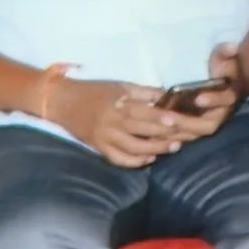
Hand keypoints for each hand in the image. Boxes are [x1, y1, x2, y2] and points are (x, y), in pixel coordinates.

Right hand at [46, 77, 195, 168]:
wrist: (63, 102)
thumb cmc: (95, 91)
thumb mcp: (120, 86)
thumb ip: (144, 93)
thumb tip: (168, 96)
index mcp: (118, 105)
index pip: (144, 113)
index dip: (161, 118)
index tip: (177, 121)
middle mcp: (112, 123)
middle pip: (142, 132)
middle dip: (165, 136)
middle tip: (185, 137)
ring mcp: (105, 138)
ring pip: (133, 148)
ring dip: (155, 150)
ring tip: (173, 148)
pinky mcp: (99, 149)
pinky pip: (118, 159)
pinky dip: (135, 162)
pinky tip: (149, 159)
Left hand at [157, 42, 248, 144]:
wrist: (228, 86)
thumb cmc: (224, 70)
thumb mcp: (226, 58)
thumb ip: (226, 53)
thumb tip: (231, 46)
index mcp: (230, 98)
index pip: (225, 100)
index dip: (214, 100)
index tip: (198, 98)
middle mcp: (220, 116)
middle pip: (206, 126)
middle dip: (187, 122)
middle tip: (168, 117)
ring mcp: (207, 125)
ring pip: (193, 135)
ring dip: (176, 132)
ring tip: (157, 126)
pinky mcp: (195, 131)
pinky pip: (183, 139)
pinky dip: (169, 138)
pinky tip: (153, 135)